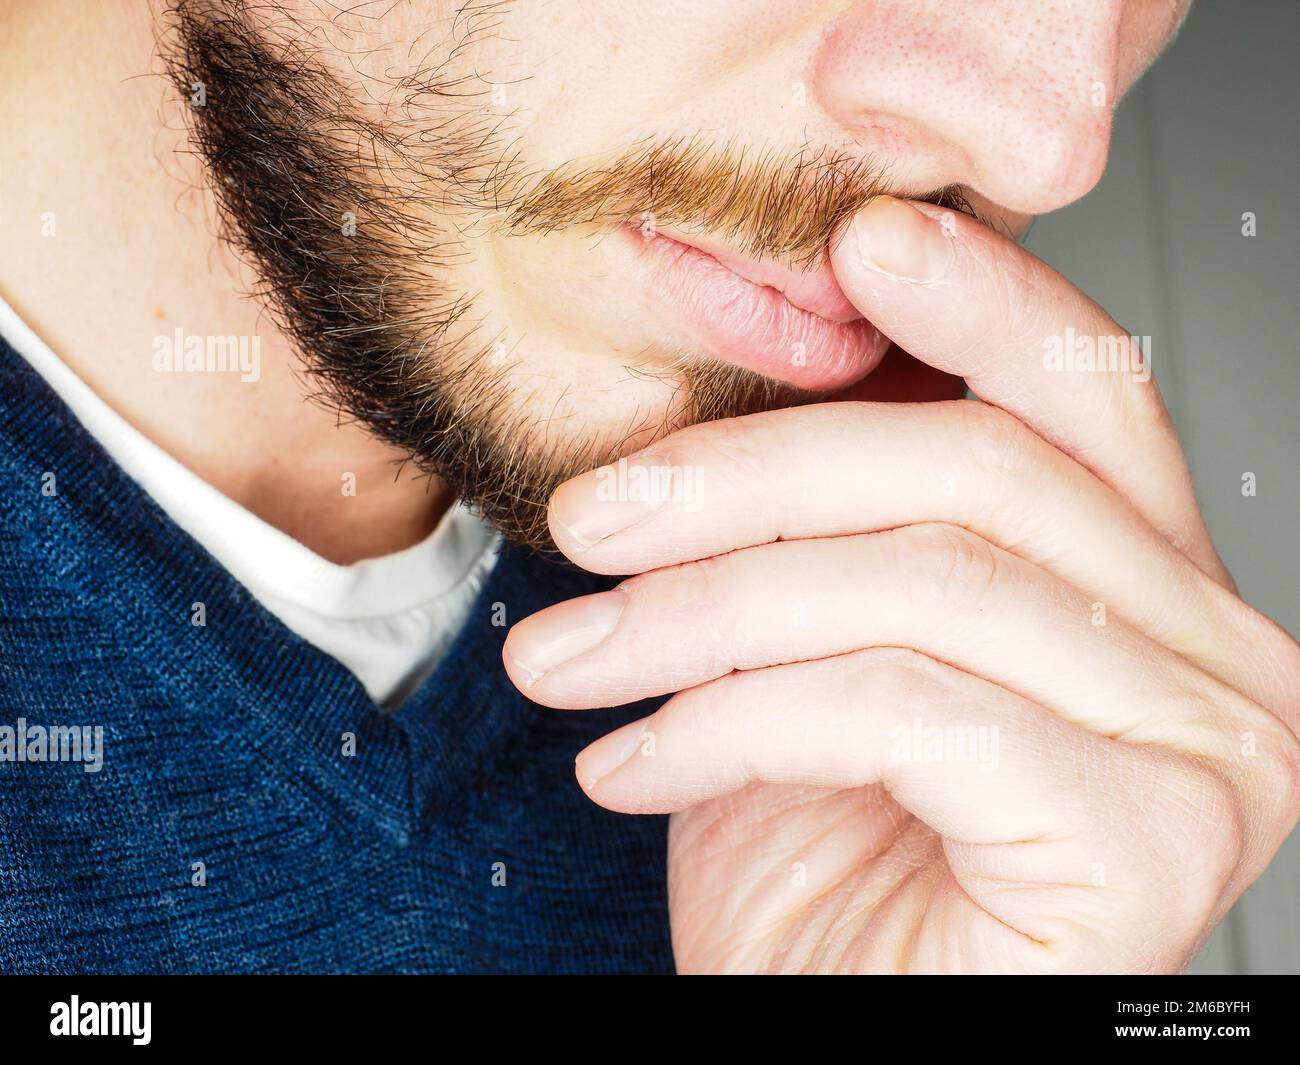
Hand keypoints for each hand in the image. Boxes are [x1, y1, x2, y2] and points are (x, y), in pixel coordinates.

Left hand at [502, 197, 1299, 973]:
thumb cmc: (825, 860)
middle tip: (590, 515)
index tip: (849, 245)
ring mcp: (1206, 749)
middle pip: (978, 474)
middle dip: (746, 477)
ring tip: (567, 659)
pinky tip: (628, 764)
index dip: (975, 303)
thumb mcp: (805, 654)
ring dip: (699, 612)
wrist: (832, 1030)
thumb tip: (764, 367)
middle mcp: (1216, 657)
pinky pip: (902, 707)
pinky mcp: (1147, 842)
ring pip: (922, 584)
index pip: (1080, 398)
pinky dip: (731, 721)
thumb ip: (829, 524)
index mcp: (1149, 590)